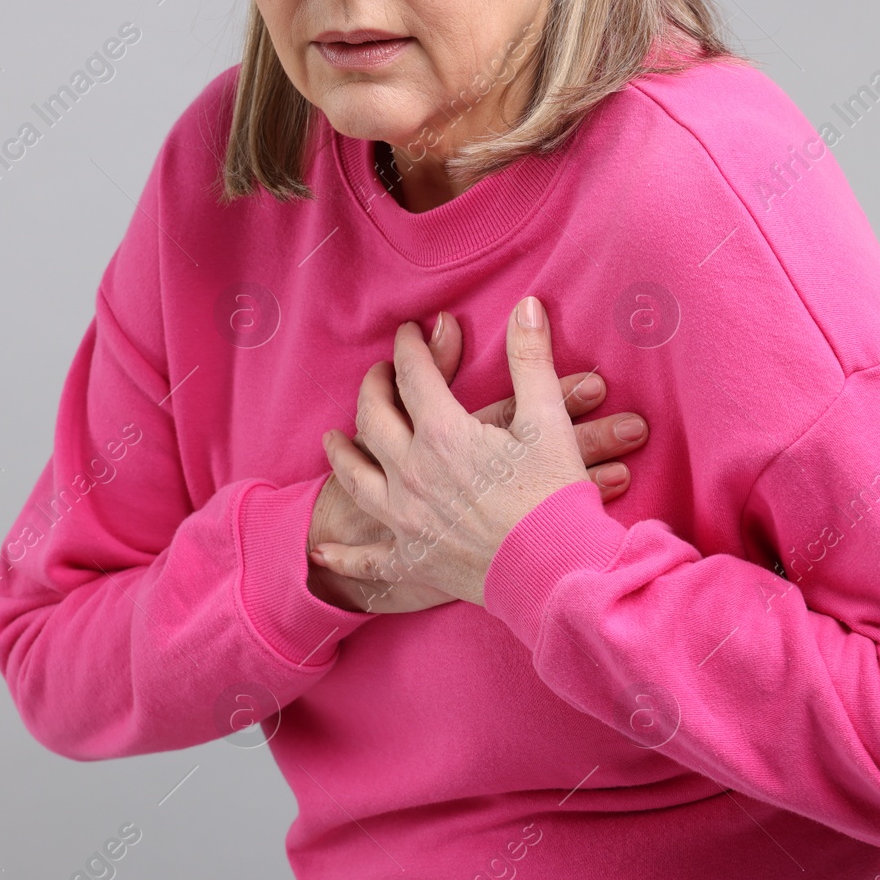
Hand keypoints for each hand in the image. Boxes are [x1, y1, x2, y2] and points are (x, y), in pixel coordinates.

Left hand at [307, 308, 647, 613]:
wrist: (555, 573)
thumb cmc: (556, 497)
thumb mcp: (548, 421)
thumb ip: (531, 360)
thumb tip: (526, 306)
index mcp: (443, 433)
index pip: (414, 375)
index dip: (410, 347)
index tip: (409, 331)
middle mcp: (412, 472)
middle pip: (374, 418)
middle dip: (374, 389)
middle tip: (378, 374)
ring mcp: (406, 518)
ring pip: (356, 479)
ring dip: (341, 455)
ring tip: (333, 440)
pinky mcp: (412, 560)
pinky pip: (366, 558)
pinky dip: (343, 555)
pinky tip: (322, 550)